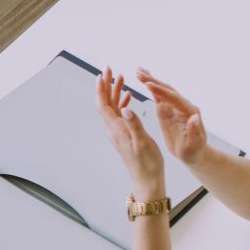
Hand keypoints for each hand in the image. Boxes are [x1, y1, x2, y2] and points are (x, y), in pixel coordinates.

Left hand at [96, 66, 165, 197]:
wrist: (147, 180)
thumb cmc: (147, 163)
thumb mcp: (143, 143)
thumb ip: (134, 125)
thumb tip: (125, 108)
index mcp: (117, 129)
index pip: (104, 105)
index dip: (101, 89)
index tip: (102, 74)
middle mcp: (114, 129)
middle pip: (106, 103)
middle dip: (107, 85)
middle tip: (110, 69)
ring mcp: (119, 132)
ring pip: (113, 108)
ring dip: (115, 92)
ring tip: (121, 78)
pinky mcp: (125, 135)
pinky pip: (120, 115)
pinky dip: (123, 103)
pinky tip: (128, 98)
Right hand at [133, 67, 206, 167]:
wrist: (194, 153)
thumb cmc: (194, 151)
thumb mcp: (194, 144)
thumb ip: (194, 130)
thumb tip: (194, 116)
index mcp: (188, 112)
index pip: (173, 98)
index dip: (160, 90)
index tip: (147, 84)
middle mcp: (182, 106)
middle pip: (167, 90)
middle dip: (153, 81)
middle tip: (138, 72)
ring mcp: (175, 106)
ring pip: (162, 90)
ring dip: (151, 80)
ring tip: (137, 71)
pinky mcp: (168, 110)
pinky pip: (159, 96)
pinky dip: (151, 87)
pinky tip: (143, 80)